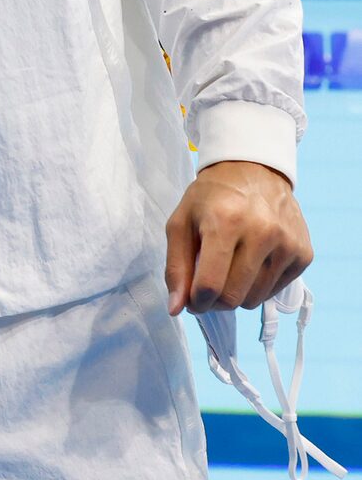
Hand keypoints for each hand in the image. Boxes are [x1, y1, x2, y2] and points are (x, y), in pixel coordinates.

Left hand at [167, 160, 311, 313]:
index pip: (210, 285)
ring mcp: (288, 244)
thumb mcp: (180, 223)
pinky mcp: (304, 253)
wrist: (254, 171)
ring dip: (236, 294)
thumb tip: (176, 308)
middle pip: (233, 297)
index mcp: (225, 222)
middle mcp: (262, 232)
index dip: (196, 301)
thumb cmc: (210, 198)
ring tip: (228, 269)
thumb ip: (176, 267)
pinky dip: (257, 286)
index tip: (190, 299)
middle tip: (206, 288)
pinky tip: (250, 262)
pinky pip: (274, 290)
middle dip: (214, 301)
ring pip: (255, 299)